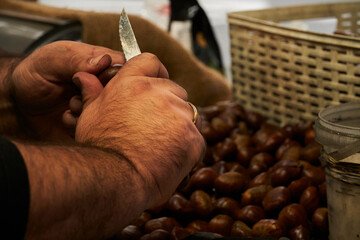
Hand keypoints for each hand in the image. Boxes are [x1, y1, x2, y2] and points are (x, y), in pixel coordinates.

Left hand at [9, 41, 124, 140]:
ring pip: (110, 112)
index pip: (122, 67)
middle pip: (120, 91)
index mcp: (96, 63)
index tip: (99, 79)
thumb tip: (105, 60)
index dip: (115, 75)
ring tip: (70, 104)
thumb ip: (76, 60)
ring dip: (88, 111)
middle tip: (78, 93)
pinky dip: (81, 125)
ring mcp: (96, 105)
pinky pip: (96, 129)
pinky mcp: (90, 124)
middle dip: (100, 95)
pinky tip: (66, 117)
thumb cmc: (32, 77)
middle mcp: (100, 85)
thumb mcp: (50, 61)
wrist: (18, 106)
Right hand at [73, 53, 205, 205]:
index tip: (155, 85)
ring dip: (180, 124)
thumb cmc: (99, 149)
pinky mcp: (193, 136)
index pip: (151, 61)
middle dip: (168, 104)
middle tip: (155, 126)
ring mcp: (179, 113)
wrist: (116, 180)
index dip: (154, 72)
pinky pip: (196, 136)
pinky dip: (187, 146)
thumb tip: (84, 77)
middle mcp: (158, 92)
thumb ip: (92, 93)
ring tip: (162, 145)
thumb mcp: (88, 117)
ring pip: (188, 112)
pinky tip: (171, 157)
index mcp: (131, 83)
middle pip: (173, 89)